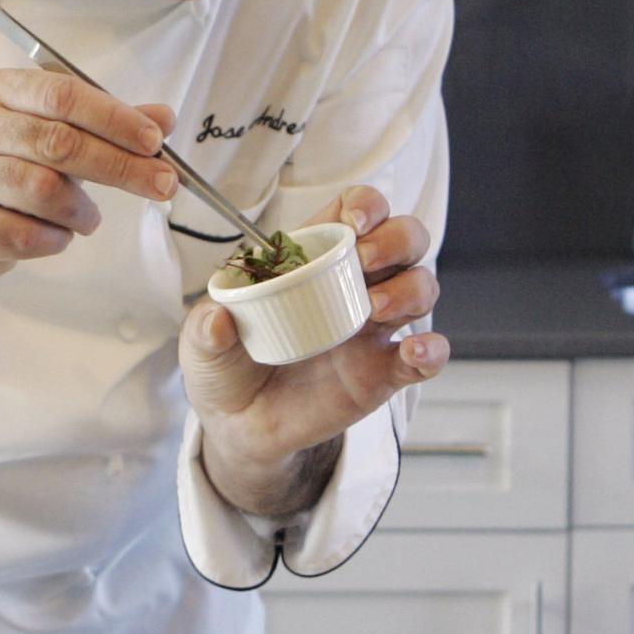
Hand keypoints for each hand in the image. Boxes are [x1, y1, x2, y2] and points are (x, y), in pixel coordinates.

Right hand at [0, 69, 177, 285]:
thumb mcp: (57, 135)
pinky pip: (22, 234)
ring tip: (89, 218)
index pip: (62, 95)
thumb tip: (164, 118)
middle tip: (162, 185)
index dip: (114, 118)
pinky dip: (55, 239)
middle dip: (120, 166)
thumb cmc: (14, 168)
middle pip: (57, 142)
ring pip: (40, 189)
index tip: (154, 141)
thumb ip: (108, 126)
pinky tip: (59, 235)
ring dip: (82, 210)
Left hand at [179, 186, 448, 515]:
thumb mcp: (202, 347)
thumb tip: (218, 319)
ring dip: (409, 289)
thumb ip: (205, 330)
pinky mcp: (386, 371)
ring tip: (372, 310)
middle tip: (365, 262)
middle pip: (405, 238)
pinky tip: (415, 353)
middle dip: (395, 238)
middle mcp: (354, 284)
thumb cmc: (227, 369)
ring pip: (422, 286)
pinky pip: (427, 355)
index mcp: (313, 259)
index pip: (357, 210)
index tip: (353, 222)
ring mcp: (375, 327)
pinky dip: (432, 351)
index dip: (366, 204)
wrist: (242, 428)